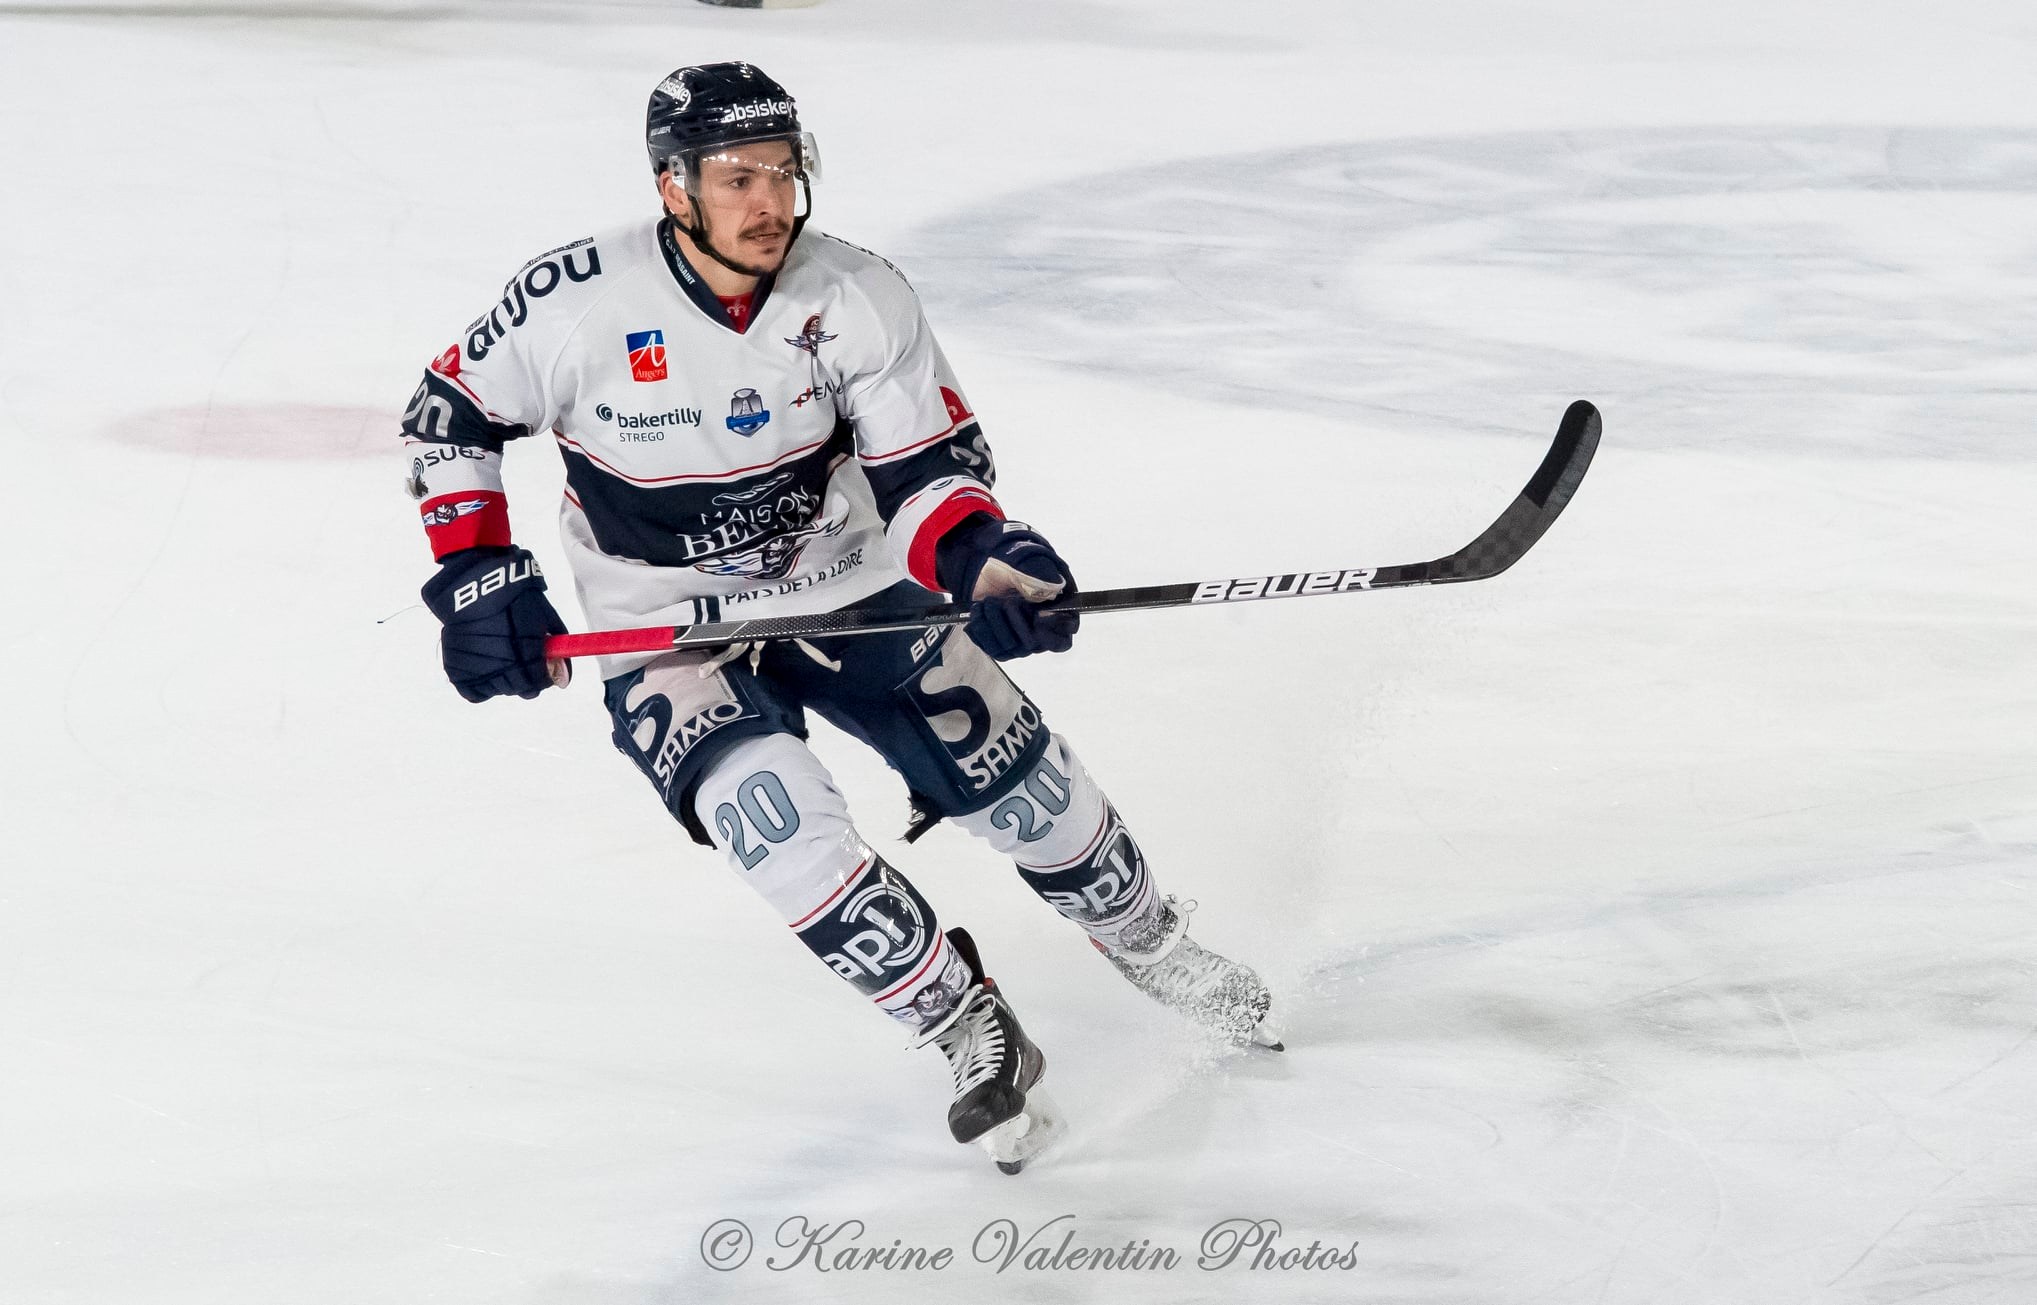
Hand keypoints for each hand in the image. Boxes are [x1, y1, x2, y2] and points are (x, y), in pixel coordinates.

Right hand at [420, 546, 570, 701]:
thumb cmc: (513, 598)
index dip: (545, 678)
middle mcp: (503, 664)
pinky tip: (486, 671)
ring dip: (505, 681)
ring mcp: (478, 668)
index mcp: (526, 651)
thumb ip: (557, 648)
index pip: (540, 682)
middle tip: (523, 663)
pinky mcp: (457, 669)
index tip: (543, 670)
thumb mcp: (544, 616)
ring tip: (502, 659)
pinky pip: (474, 693)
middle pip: (520, 689)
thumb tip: (564, 679)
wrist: (474, 586)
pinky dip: (482, 687)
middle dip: (527, 680)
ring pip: (499, 690)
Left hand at [934, 515, 1078, 659]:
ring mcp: (1019, 642)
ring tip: (989, 602)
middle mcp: (1040, 634)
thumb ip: (1045, 578)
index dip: (1051, 631)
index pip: (1062, 641)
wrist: (990, 569)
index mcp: (1057, 617)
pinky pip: (991, 648)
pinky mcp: (999, 645)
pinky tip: (980, 611)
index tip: (1038, 616)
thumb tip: (1051, 589)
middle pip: (1032, 644)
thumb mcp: (1033, 566)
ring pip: (1009, 648)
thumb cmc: (1017, 566)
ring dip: (995, 623)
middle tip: (1007, 602)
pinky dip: (981, 629)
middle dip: (1016, 622)